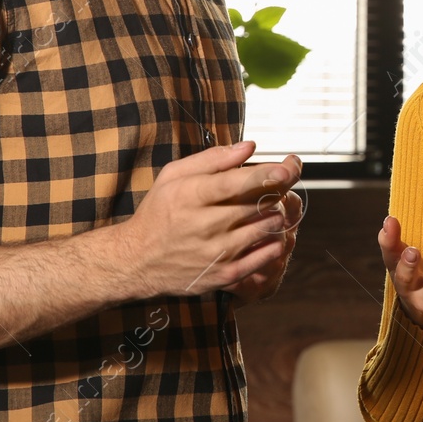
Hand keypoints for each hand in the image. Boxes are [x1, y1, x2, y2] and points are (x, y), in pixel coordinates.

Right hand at [116, 140, 303, 298]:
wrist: (136, 260)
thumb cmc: (160, 211)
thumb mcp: (174, 176)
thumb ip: (213, 159)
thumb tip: (250, 146)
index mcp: (191, 196)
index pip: (234, 183)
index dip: (263, 175)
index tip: (286, 168)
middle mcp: (203, 225)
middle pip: (256, 205)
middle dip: (276, 192)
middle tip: (280, 186)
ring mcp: (215, 253)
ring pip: (265, 229)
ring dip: (275, 216)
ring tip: (268, 210)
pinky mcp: (223, 275)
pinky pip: (264, 258)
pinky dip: (274, 244)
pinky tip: (270, 235)